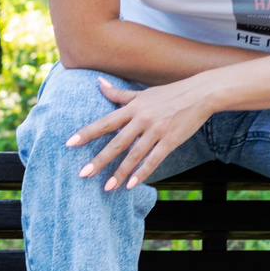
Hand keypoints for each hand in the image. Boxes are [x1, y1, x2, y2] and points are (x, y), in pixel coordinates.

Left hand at [68, 75, 220, 191]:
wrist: (200, 94)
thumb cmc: (169, 93)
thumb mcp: (142, 93)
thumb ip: (119, 93)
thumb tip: (98, 83)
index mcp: (133, 108)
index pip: (105, 122)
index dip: (87, 133)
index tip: (70, 143)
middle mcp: (142, 119)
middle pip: (116, 142)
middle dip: (99, 160)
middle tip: (83, 174)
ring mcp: (156, 131)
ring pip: (134, 155)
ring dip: (120, 172)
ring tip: (107, 187)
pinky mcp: (171, 141)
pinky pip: (154, 160)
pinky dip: (142, 173)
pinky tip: (131, 185)